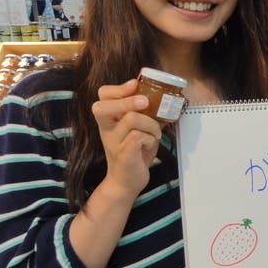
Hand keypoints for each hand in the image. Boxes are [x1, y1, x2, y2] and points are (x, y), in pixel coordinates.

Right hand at [92, 78, 161, 198]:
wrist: (127, 182)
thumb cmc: (135, 153)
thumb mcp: (139, 129)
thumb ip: (145, 114)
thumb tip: (164, 99)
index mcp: (109, 120)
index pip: (102, 96)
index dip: (118, 88)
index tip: (135, 85)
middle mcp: (107, 129)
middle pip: (102, 106)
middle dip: (127, 100)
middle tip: (145, 102)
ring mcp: (113, 142)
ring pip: (131, 119)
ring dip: (151, 123)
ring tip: (155, 133)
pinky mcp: (123, 154)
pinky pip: (138, 136)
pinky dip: (150, 137)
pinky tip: (150, 144)